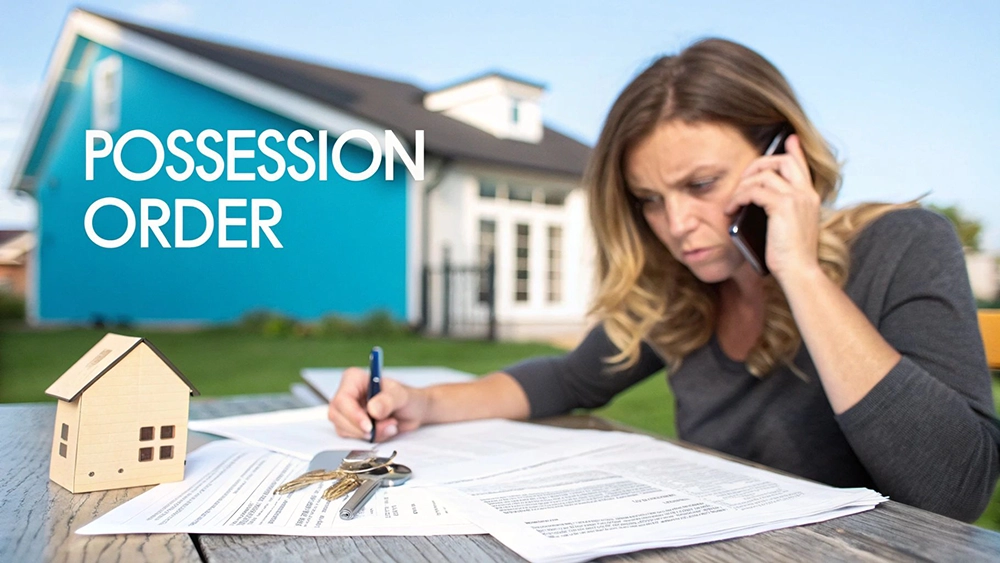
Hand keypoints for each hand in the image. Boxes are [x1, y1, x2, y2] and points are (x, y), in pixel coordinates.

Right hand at [327, 367, 430, 441]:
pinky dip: (371, 439)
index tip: (368, 426)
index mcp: (354, 379)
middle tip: (386, 426)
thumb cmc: (408, 397)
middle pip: (338, 416)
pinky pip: (353, 438)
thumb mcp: (402, 395)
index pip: (342, 399)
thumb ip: (388, 400)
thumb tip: (372, 409)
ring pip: (344, 430)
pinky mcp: (352, 426)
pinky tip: (385, 430)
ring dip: (370, 434)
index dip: (353, 415)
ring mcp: (348, 412)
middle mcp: (347, 395)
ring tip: (390, 425)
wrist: (415, 411)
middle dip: (362, 428)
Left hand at [725, 134, 820, 284]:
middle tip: (742, 180)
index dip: (795, 150)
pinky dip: (738, 197)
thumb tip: (756, 202)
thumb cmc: (790, 257)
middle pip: (781, 161)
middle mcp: (806, 194)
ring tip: (732, 203)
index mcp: (810, 198)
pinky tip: (731, 209)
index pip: (802, 166)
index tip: (789, 138)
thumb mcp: (788, 229)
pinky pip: (754, 190)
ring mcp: (796, 198)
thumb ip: (779, 211)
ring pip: (763, 174)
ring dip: (742, 186)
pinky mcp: (783, 206)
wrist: (799, 272)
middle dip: (758, 164)